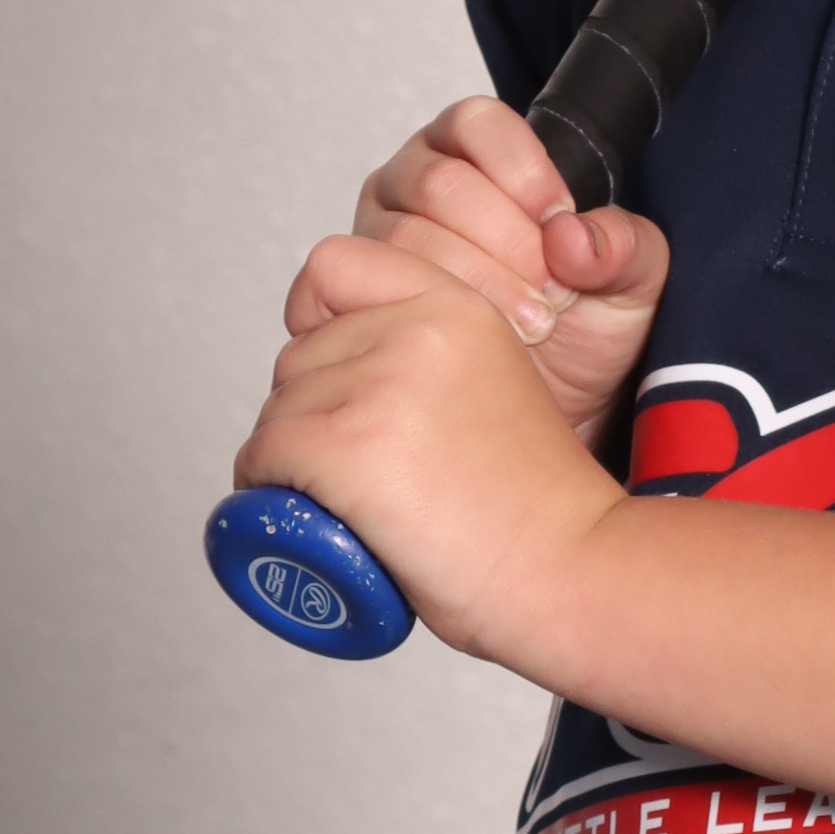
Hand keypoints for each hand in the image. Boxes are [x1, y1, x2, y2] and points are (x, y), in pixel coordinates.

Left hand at [238, 247, 620, 670]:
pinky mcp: (346, 445)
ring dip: (294, 460)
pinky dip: (273, 492)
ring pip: (277, 413)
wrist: (570, 569)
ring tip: (358, 501)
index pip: (333, 264)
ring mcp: (379, 386)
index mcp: (459, 306)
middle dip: (312, 413)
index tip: (339, 378)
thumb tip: (341, 374)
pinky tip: (323, 516)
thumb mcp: (492, 385)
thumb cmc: (535, 506)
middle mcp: (417, 331)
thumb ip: (428, 358)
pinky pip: (264, 459)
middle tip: (368, 469)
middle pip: (298, 356)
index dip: (319, 321)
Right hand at [290, 98, 668, 442]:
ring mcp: (381, 238)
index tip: (558, 218)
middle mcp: (417, 183)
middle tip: (552, 291)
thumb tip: (571, 236)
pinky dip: (433, 317)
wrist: (558, 408)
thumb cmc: (590, 330)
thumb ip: (621, 246)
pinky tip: (481, 342)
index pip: (476, 124)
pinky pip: (377, 291)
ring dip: (476, 285)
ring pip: (406, 239)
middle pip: (439, 183)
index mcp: (479, 152)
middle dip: (504, 241)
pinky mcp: (359, 296)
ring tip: (531, 325)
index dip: (520, 169)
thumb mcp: (634, 282)